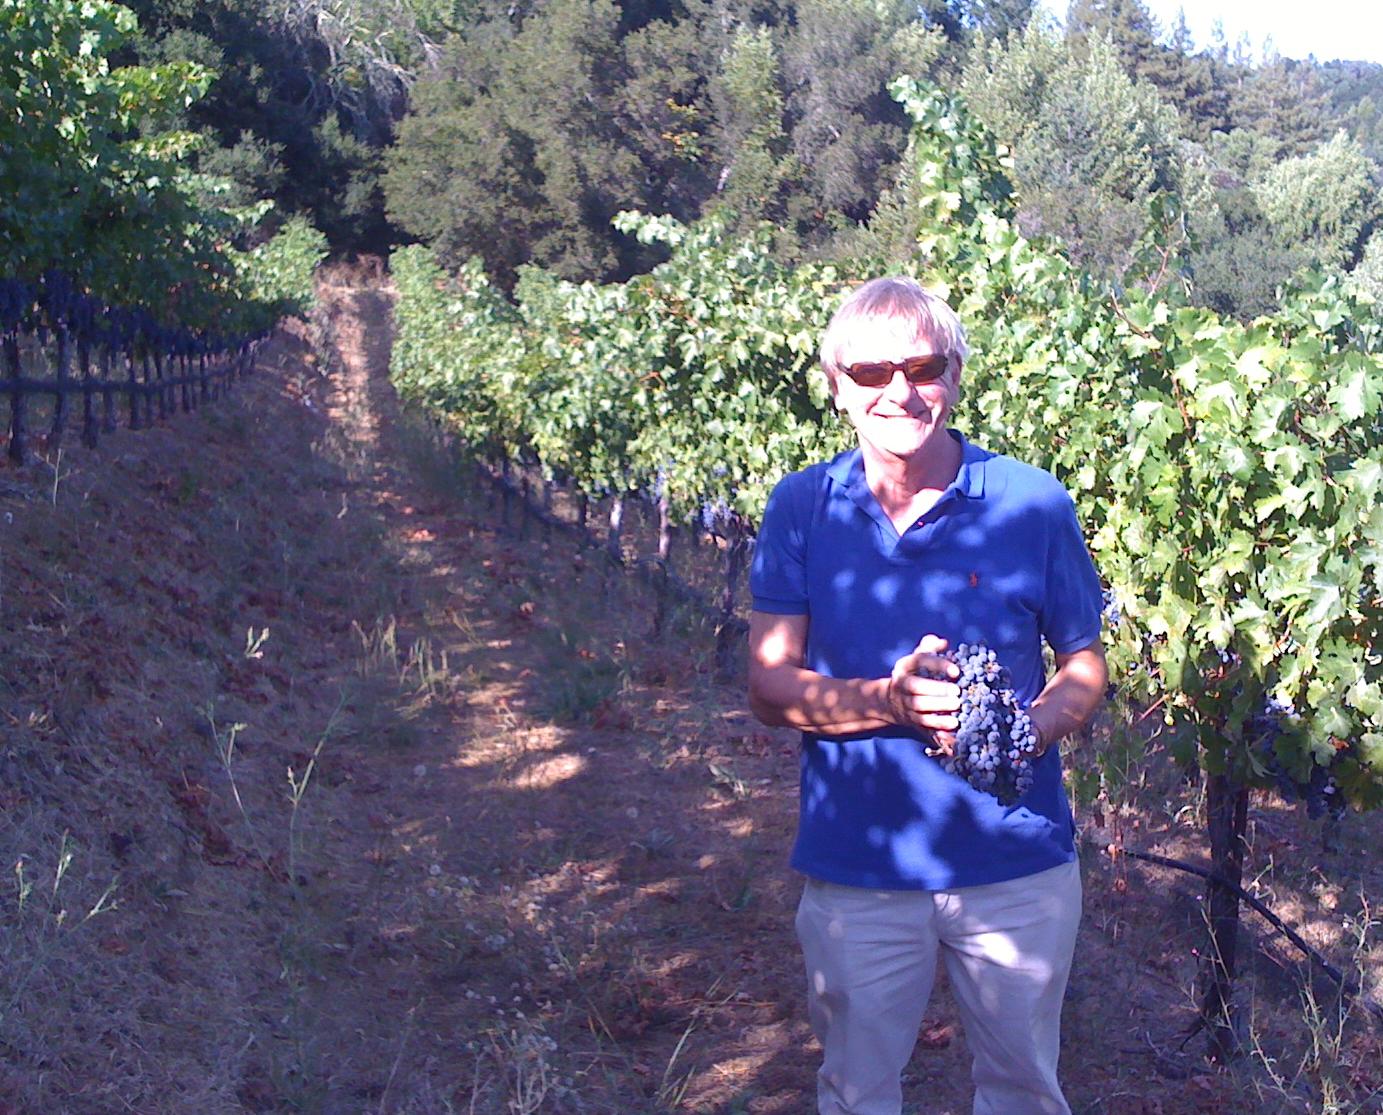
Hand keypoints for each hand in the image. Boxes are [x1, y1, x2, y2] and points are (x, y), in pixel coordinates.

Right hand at [885, 634, 960, 752]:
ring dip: (939, 706)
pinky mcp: (911, 719)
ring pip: (919, 706)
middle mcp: (901, 684)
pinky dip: (939, 724)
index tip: (956, 671)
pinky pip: (924, 723)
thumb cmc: (915, 673)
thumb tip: (942, 642)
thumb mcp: (919, 656)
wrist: (892, 701)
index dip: (937, 665)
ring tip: (957, 705)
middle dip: (937, 689)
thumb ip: (930, 647)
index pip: (919, 661)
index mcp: (904, 666)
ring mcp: (905, 703)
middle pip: (916, 686)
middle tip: (957, 691)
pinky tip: (954, 724)